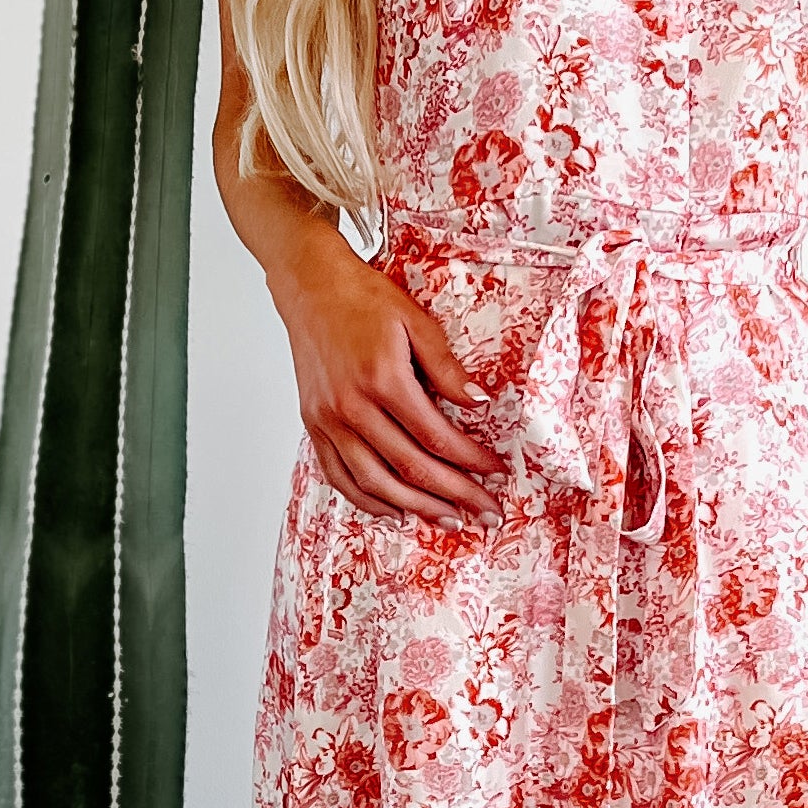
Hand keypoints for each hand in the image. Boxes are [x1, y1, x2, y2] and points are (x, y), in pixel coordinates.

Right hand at [273, 233, 506, 526]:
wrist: (310, 287)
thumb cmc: (364, 299)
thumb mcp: (415, 321)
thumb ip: (446, 366)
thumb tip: (480, 403)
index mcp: (382, 379)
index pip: (435, 436)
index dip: (470, 461)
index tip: (497, 473)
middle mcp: (351, 407)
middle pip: (409, 467)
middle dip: (454, 495)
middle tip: (486, 514)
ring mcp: (327, 420)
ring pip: (374, 482)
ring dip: (414, 508)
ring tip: (448, 520)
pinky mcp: (313, 425)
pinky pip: (339, 476)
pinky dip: (367, 500)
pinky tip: (394, 511)